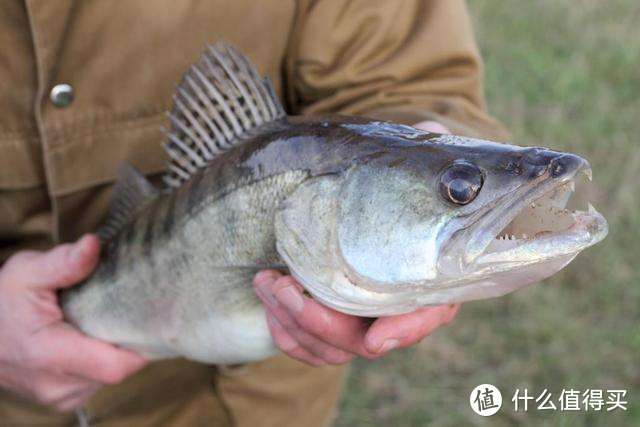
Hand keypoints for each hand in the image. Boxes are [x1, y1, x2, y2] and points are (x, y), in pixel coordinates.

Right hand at [0, 235, 146, 411]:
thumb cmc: (2, 302)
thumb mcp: (27, 273)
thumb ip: (63, 262)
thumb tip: (92, 244)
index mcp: (49, 354)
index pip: (116, 365)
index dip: (140, 344)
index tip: (148, 316)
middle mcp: (57, 383)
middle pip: (118, 369)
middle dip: (129, 340)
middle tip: (131, 309)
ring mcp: (60, 396)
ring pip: (109, 376)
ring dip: (114, 350)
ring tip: (108, 320)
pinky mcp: (63, 398)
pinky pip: (97, 380)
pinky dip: (101, 359)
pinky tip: (94, 336)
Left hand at [254, 121, 458, 365]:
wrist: (324, 206)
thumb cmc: (364, 188)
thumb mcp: (385, 167)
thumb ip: (414, 154)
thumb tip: (435, 131)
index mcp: (419, 274)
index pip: (427, 314)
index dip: (406, 330)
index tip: (377, 339)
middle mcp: (389, 304)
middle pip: (366, 341)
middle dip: (322, 324)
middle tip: (285, 287)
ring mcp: (356, 319)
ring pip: (331, 349)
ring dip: (293, 321)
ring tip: (264, 280)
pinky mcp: (325, 325)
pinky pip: (306, 348)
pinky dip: (284, 332)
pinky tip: (267, 299)